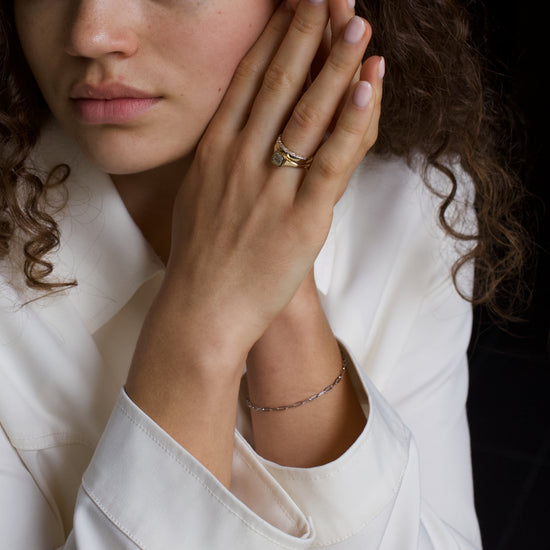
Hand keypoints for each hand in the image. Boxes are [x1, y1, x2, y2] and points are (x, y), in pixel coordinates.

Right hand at [160, 0, 383, 373]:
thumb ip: (222, 160)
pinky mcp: (301, 220)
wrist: (201, 311)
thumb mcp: (200, 197)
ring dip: (336, 66)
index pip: (246, 80)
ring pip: (308, 115)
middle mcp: (239, 161)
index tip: (293, 7)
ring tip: (358, 25)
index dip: (274, 39)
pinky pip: (330, 162)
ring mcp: (270, 189)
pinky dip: (352, 123)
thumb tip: (240, 131)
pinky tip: (367, 87)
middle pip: (278, 84)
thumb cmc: (201, 259)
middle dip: (307, 34)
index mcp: (214, 152)